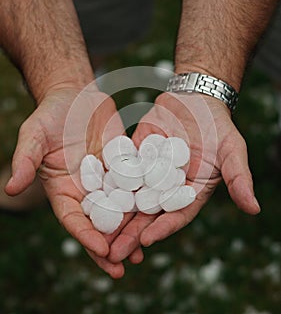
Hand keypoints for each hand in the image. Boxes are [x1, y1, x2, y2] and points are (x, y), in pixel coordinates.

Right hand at [4, 85, 139, 276]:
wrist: (75, 96)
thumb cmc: (51, 114)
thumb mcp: (35, 135)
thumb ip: (25, 161)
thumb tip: (9, 190)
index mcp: (63, 189)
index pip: (73, 218)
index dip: (85, 236)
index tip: (102, 250)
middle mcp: (86, 189)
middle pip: (98, 223)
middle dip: (109, 246)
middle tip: (122, 268)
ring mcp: (107, 178)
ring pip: (119, 209)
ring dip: (130, 231)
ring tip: (143, 251)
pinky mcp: (124, 165)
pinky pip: (136, 184)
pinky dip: (145, 200)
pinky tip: (157, 212)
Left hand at [107, 92, 259, 263]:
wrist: (194, 100)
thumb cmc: (217, 125)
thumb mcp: (232, 150)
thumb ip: (239, 177)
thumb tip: (254, 208)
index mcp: (190, 192)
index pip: (177, 215)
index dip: (163, 228)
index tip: (147, 240)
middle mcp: (167, 188)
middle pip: (148, 215)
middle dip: (131, 233)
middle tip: (113, 253)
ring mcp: (148, 173)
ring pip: (129, 198)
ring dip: (114, 216)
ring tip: (96, 233)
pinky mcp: (133, 157)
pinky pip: (119, 172)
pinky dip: (105, 185)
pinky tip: (90, 197)